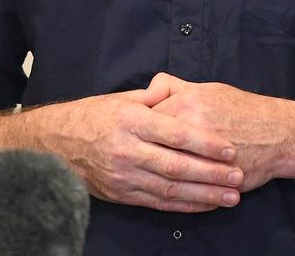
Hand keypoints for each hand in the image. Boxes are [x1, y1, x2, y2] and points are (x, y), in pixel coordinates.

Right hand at [38, 84, 243, 212]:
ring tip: (231, 196)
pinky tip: (205, 204)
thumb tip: (176, 88)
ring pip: (170, 190)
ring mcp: (124, 177)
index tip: (229, 148)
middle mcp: (128, 151)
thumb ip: (153, 95)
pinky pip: (158, 204)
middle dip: (211, 173)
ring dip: (204, 195)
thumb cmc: (94, 116)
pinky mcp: (121, 195)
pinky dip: (184, 206)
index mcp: (131, 121)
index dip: (204, 142)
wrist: (55, 145)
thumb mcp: (122, 98)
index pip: (174, 133)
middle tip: (239, 175)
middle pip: (177, 166)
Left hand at [147, 74, 294, 191]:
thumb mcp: (207, 88)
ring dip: (155, 176)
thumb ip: (175, 87)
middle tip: (134, 160)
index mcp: (187, 103)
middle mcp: (192, 127)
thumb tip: (151, 89)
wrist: (277, 132)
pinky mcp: (211, 178)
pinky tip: (168, 192)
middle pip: (152, 146)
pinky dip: (175, 192)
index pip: (148, 118)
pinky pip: (185, 188)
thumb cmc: (241, 108)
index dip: (138, 130)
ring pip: (166, 171)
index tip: (132, 136)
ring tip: (147, 179)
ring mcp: (201, 155)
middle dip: (141, 155)